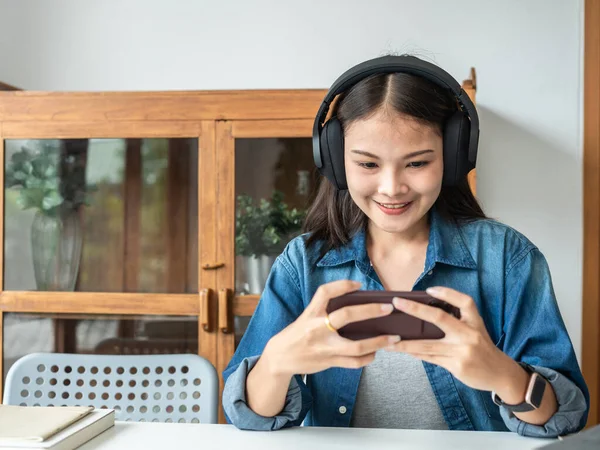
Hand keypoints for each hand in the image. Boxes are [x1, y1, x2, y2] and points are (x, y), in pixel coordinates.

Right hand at [263, 280, 400, 377]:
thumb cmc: (297, 334)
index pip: (325, 293)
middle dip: (370, 311)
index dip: (342, 286)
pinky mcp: (329, 362)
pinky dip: (367, 358)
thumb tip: (357, 303)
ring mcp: (324, 347)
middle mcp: (317, 328)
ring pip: (355, 346)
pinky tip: (375, 353)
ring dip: (378, 342)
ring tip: (393, 337)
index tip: (358, 284)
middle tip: (388, 307)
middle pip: (346, 316)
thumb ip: (325, 311)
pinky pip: (353, 362)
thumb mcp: (306, 317)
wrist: (279, 358)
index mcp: (311, 313)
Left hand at [387, 286, 525, 394]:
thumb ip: (457, 321)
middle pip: (439, 318)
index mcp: (475, 322)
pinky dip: (415, 354)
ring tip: (389, 341)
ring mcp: (462, 351)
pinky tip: (403, 351)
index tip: (429, 290)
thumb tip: (424, 313)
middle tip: (397, 303)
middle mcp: (469, 334)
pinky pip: (430, 358)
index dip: (447, 293)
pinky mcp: (456, 366)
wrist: (500, 374)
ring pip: (427, 345)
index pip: (464, 302)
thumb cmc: (482, 347)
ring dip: (405, 343)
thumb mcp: (476, 329)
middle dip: (415, 309)